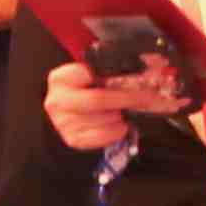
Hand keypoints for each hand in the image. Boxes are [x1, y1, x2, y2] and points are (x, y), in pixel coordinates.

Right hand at [46, 59, 166, 153]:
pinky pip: (102, 136)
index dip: (109, 75)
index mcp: (60, 79)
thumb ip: (106, 72)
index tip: (132, 77)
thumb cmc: (83, 92)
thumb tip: (148, 66)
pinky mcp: (73, 139)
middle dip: (126, 98)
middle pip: (98, 99)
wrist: (71, 114)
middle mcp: (57, 101)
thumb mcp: (90, 76)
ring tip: (125, 110)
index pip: (87, 73)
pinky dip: (117, 130)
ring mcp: (64, 122)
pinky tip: (120, 124)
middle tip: (146, 97)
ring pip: (104, 119)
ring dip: (121, 115)